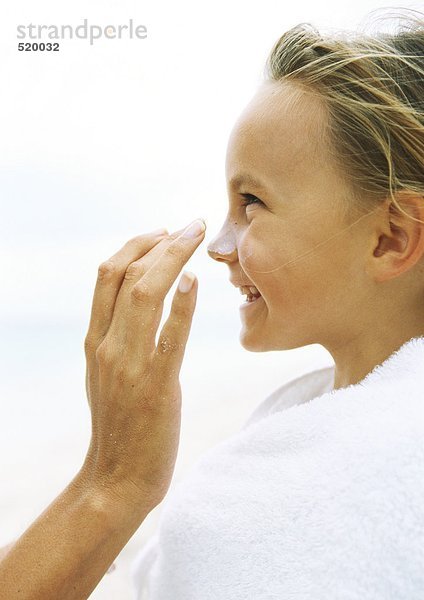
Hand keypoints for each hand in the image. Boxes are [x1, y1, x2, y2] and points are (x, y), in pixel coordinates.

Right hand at [81, 219, 205, 511]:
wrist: (116, 478)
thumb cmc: (120, 424)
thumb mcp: (107, 374)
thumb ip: (117, 339)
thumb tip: (139, 305)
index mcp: (95, 340)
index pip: (106, 275)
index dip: (134, 245)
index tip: (162, 231)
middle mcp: (107, 345)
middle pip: (126, 274)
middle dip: (159, 241)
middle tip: (190, 224)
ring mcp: (129, 364)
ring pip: (144, 294)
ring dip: (172, 258)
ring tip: (197, 237)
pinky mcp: (156, 386)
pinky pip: (168, 337)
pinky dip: (180, 305)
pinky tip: (194, 280)